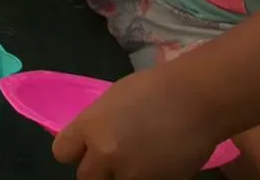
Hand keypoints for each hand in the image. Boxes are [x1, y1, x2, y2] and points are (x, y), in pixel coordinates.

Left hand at [53, 65, 222, 179]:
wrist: (197, 100)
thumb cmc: (154, 89)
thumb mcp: (112, 101)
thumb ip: (97, 124)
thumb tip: (91, 141)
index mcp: (90, 127)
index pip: (62, 153)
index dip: (74, 151)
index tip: (83, 149)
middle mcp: (104, 155)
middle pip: (85, 177)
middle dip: (96, 169)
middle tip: (112, 157)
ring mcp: (132, 175)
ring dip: (121, 176)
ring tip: (137, 159)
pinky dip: (147, 177)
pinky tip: (158, 162)